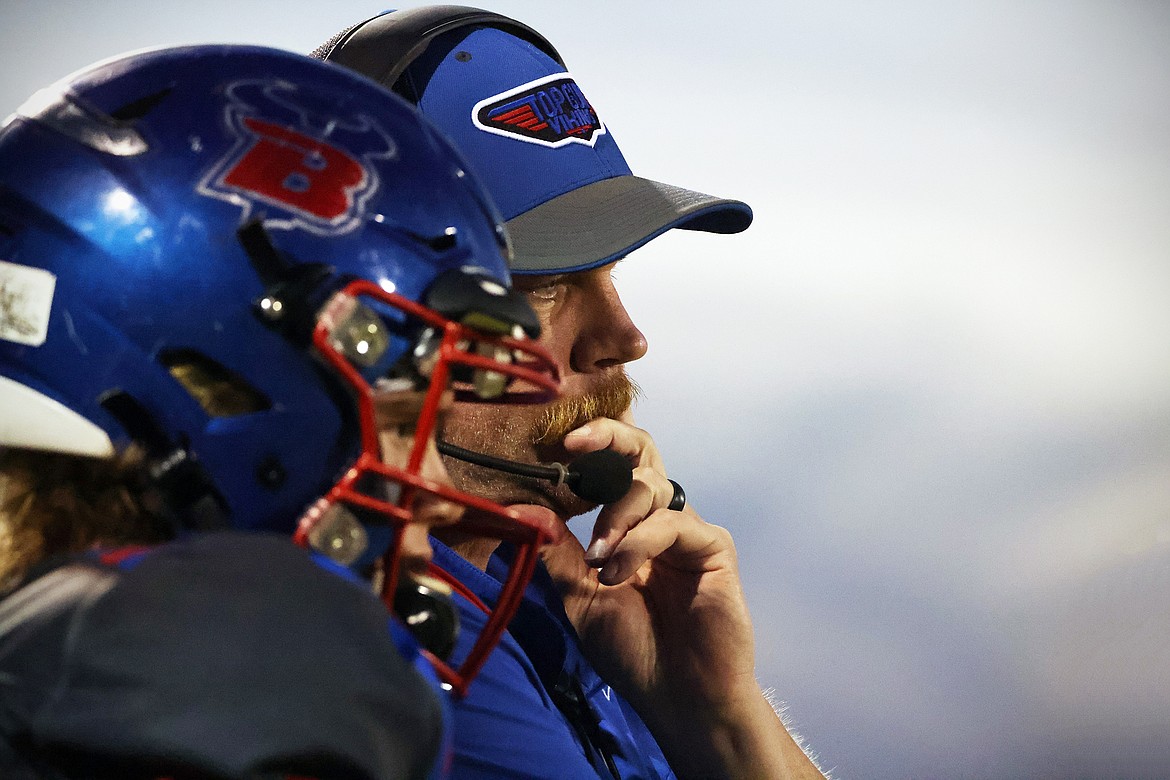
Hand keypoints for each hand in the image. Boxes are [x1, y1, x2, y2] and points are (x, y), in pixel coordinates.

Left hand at [541, 416, 822, 778]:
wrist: (679, 698)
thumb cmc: (633, 651)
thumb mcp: (580, 598)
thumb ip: (556, 552)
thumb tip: (517, 510)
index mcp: (629, 527)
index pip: (613, 468)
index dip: (591, 445)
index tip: (557, 440)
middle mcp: (659, 520)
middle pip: (642, 453)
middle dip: (610, 436)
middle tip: (574, 442)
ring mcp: (688, 530)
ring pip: (652, 485)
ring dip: (616, 514)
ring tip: (599, 558)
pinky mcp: (713, 547)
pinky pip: (672, 523)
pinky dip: (640, 543)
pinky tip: (620, 573)